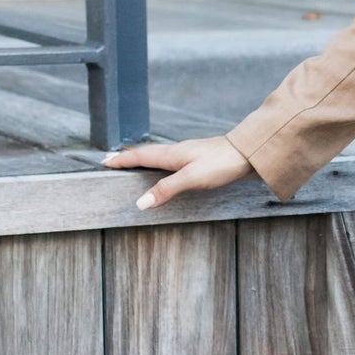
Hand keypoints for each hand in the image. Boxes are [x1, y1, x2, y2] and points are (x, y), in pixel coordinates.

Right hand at [102, 135, 251, 209]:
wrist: (249, 153)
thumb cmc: (222, 163)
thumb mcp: (192, 178)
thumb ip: (166, 189)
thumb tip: (140, 203)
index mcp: (172, 155)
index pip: (140, 156)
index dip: (122, 160)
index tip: (105, 162)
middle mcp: (178, 152)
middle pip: (146, 154)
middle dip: (128, 158)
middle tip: (112, 161)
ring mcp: (189, 154)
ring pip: (159, 156)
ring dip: (143, 159)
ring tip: (133, 164)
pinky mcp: (200, 159)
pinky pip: (171, 160)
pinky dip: (160, 164)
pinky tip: (167, 169)